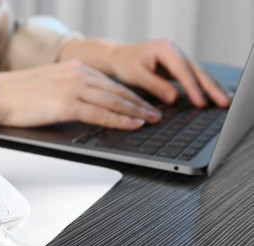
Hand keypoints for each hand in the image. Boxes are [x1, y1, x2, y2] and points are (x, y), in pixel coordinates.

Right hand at [0, 61, 161, 131]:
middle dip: (139, 104)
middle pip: (117, 91)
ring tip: (150, 121)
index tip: (142, 103)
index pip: (110, 83)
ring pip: (113, 102)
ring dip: (135, 112)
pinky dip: (119, 120)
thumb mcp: (49, 83)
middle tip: (155, 113)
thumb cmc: (17, 92)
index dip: (130, 95)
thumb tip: (84, 104)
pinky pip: (100, 114)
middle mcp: (78, 74)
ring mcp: (73, 88)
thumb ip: (70, 90)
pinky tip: (132, 125)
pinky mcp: (66, 104)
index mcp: (74, 68)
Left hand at [60, 39, 231, 107]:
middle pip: (196, 70)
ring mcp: (176, 58)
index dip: (193, 87)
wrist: (116, 57)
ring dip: (211, 87)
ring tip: (224, 101)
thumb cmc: (123, 64)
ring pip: (197, 73)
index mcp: (165, 48)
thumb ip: (155, 85)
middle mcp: (174, 50)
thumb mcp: (136, 75)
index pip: (182, 70)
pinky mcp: (175, 67)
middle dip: (211, 87)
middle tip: (224, 102)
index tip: (201, 102)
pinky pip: (192, 77)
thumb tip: (174, 98)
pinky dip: (202, 87)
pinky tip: (212, 96)